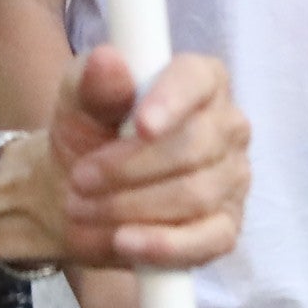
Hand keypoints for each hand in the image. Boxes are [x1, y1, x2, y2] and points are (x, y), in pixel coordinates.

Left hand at [7, 46, 249, 273]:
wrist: (74, 191)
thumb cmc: (87, 133)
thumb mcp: (76, 102)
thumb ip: (93, 83)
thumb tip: (108, 62)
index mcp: (201, 80)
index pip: (199, 80)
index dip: (173, 101)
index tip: (140, 125)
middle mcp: (228, 127)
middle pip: (195, 146)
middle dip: (129, 168)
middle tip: (79, 180)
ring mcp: (233, 180)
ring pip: (195, 195)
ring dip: (130, 206)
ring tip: (81, 208)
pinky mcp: (224, 228)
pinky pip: (207, 240)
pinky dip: (164, 245)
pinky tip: (125, 242)